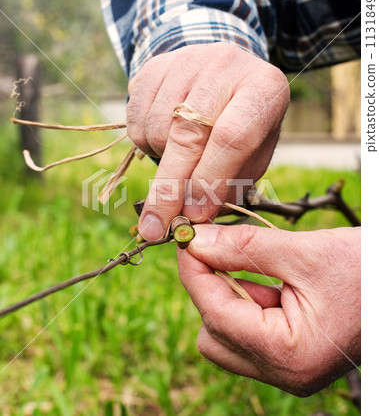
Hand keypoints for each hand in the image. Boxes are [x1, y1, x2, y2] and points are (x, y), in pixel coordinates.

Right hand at [127, 43, 289, 239]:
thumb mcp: (254, 154)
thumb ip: (229, 185)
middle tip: (155, 227)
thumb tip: (191, 219)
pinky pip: (135, 120)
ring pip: (157, 129)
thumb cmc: (244, 125)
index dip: (210, 180)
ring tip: (179, 161)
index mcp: (263, 88)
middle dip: (170, 188)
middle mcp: (224, 66)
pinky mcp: (153, 66)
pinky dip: (144, 145)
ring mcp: (185, 60)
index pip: (233, 137)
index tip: (194, 217)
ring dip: (160, 161)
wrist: (224, 77)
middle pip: (188, 134)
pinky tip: (165, 142)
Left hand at [177, 224, 360, 395]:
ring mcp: (287, 368)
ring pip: (226, 333)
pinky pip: (248, 329)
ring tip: (249, 259)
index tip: (187, 238)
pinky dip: (245, 298)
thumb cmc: (365, 269)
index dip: (195, 272)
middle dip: (209, 287)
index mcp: (288, 355)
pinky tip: (263, 274)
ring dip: (228, 292)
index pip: (215, 313)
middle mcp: (284, 372)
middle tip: (216, 248)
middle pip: (213, 334)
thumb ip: (243, 247)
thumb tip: (195, 241)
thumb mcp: (303, 252)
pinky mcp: (290, 354)